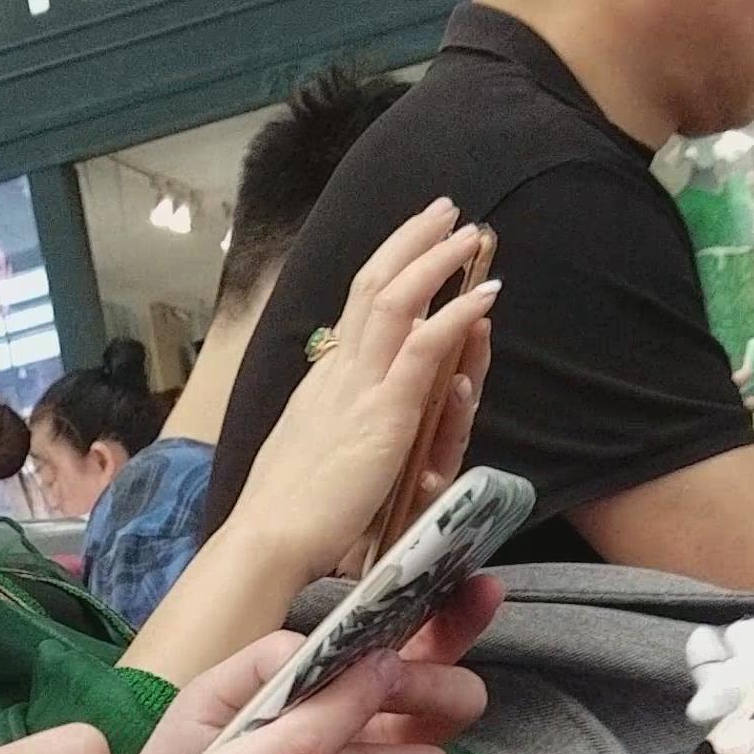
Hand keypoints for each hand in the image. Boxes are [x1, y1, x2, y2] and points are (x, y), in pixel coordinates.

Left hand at [133, 577, 497, 753]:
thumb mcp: (212, 706)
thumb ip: (265, 664)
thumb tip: (323, 643)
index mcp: (351, 696)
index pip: (423, 648)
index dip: (457, 617)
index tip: (479, 588)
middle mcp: (382, 741)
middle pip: (457, 700)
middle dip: (427, 685)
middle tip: (383, 687)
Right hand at [231, 201, 498, 591]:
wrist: (268, 542)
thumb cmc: (286, 519)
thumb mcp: (310, 457)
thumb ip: (333, 430)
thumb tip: (354, 413)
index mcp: (321, 385)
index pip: (354, 311)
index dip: (385, 270)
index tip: (411, 244)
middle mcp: (337, 375)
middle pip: (372, 285)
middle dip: (411, 241)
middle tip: (444, 210)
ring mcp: (359, 390)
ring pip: (398, 301)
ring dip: (437, 262)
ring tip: (471, 234)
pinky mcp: (383, 416)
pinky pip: (423, 350)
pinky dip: (456, 316)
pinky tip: (485, 296)